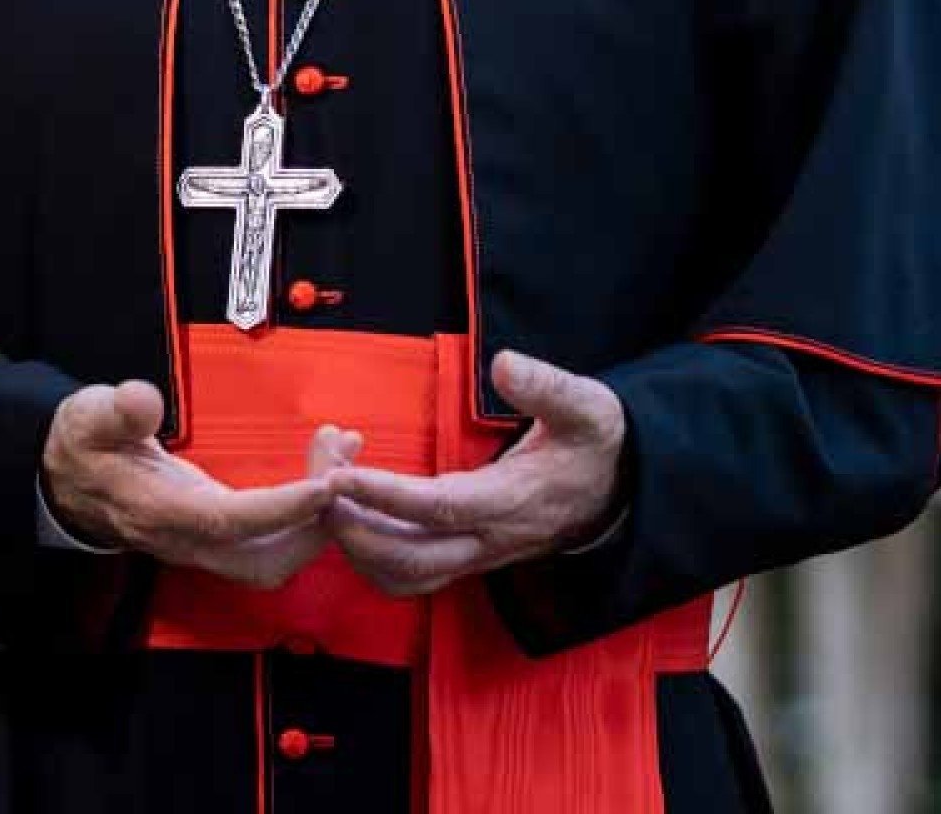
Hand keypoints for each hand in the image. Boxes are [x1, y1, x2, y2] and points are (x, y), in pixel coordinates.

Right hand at [43, 379, 363, 588]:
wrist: (68, 478)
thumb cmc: (84, 443)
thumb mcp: (90, 417)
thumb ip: (118, 411)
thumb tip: (141, 399)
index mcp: (160, 511)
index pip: (230, 522)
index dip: (282, 508)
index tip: (327, 483)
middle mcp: (188, 540)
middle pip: (265, 557)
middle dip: (316, 519)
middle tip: (344, 456)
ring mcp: (205, 544)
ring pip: (275, 556)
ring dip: (319, 517)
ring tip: (344, 453)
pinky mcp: (219, 535)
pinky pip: (273, 540)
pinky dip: (307, 512)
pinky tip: (326, 469)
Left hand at [323, 350, 626, 597]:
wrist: (620, 490)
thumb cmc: (596, 444)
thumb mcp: (587, 406)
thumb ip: (546, 386)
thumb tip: (504, 363)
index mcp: (511, 501)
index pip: (438, 507)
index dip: (385, 495)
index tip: (339, 474)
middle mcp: (488, 540)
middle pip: (408, 559)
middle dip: (354, 527)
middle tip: (320, 476)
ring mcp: (477, 556)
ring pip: (403, 576)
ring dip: (356, 544)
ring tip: (330, 490)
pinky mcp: (468, 558)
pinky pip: (410, 574)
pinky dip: (372, 554)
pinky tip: (356, 512)